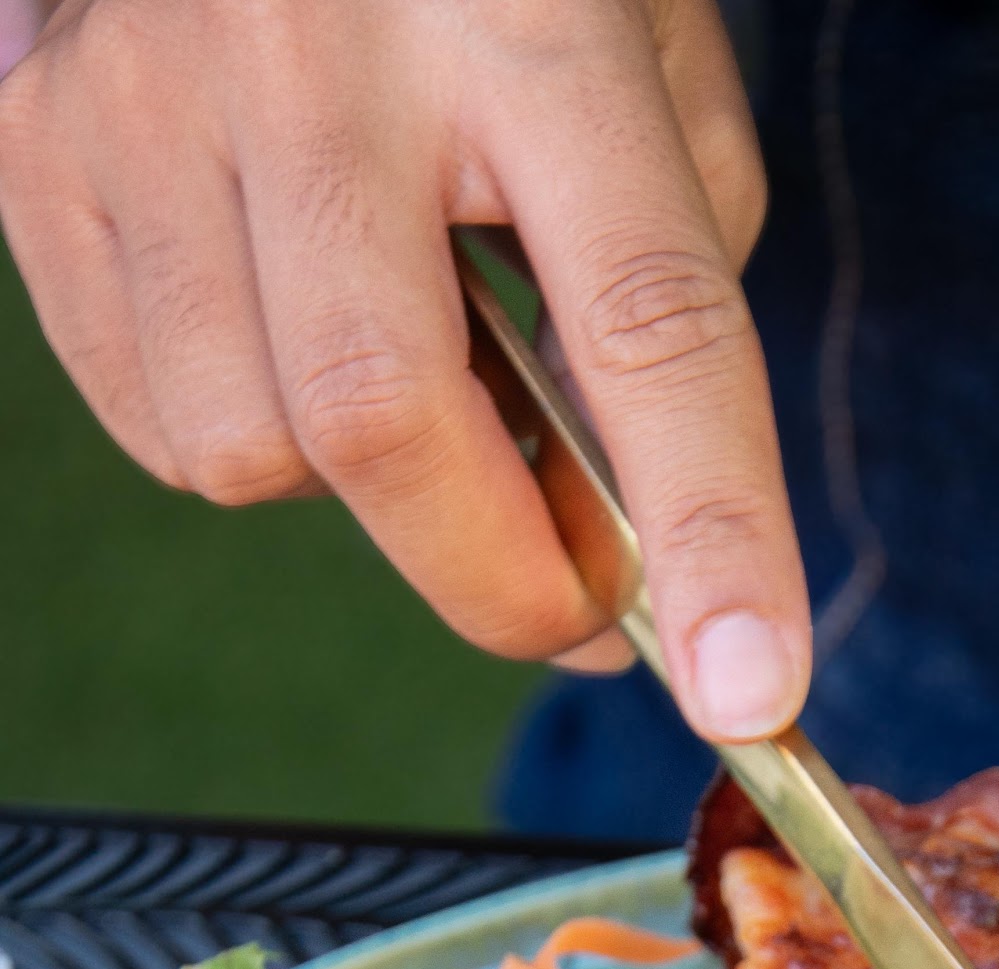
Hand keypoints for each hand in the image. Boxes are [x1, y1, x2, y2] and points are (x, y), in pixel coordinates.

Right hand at [0, 0, 810, 738]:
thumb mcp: (643, 60)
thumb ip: (664, 284)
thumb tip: (624, 538)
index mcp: (524, 19)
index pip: (642, 322)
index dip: (711, 531)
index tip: (748, 693)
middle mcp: (311, 52)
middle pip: (384, 427)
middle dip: (502, 582)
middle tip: (581, 604)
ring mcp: (144, 97)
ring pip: (248, 451)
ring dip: (362, 493)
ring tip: (410, 374)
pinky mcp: (36, 148)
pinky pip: (153, 422)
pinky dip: (250, 443)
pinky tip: (295, 336)